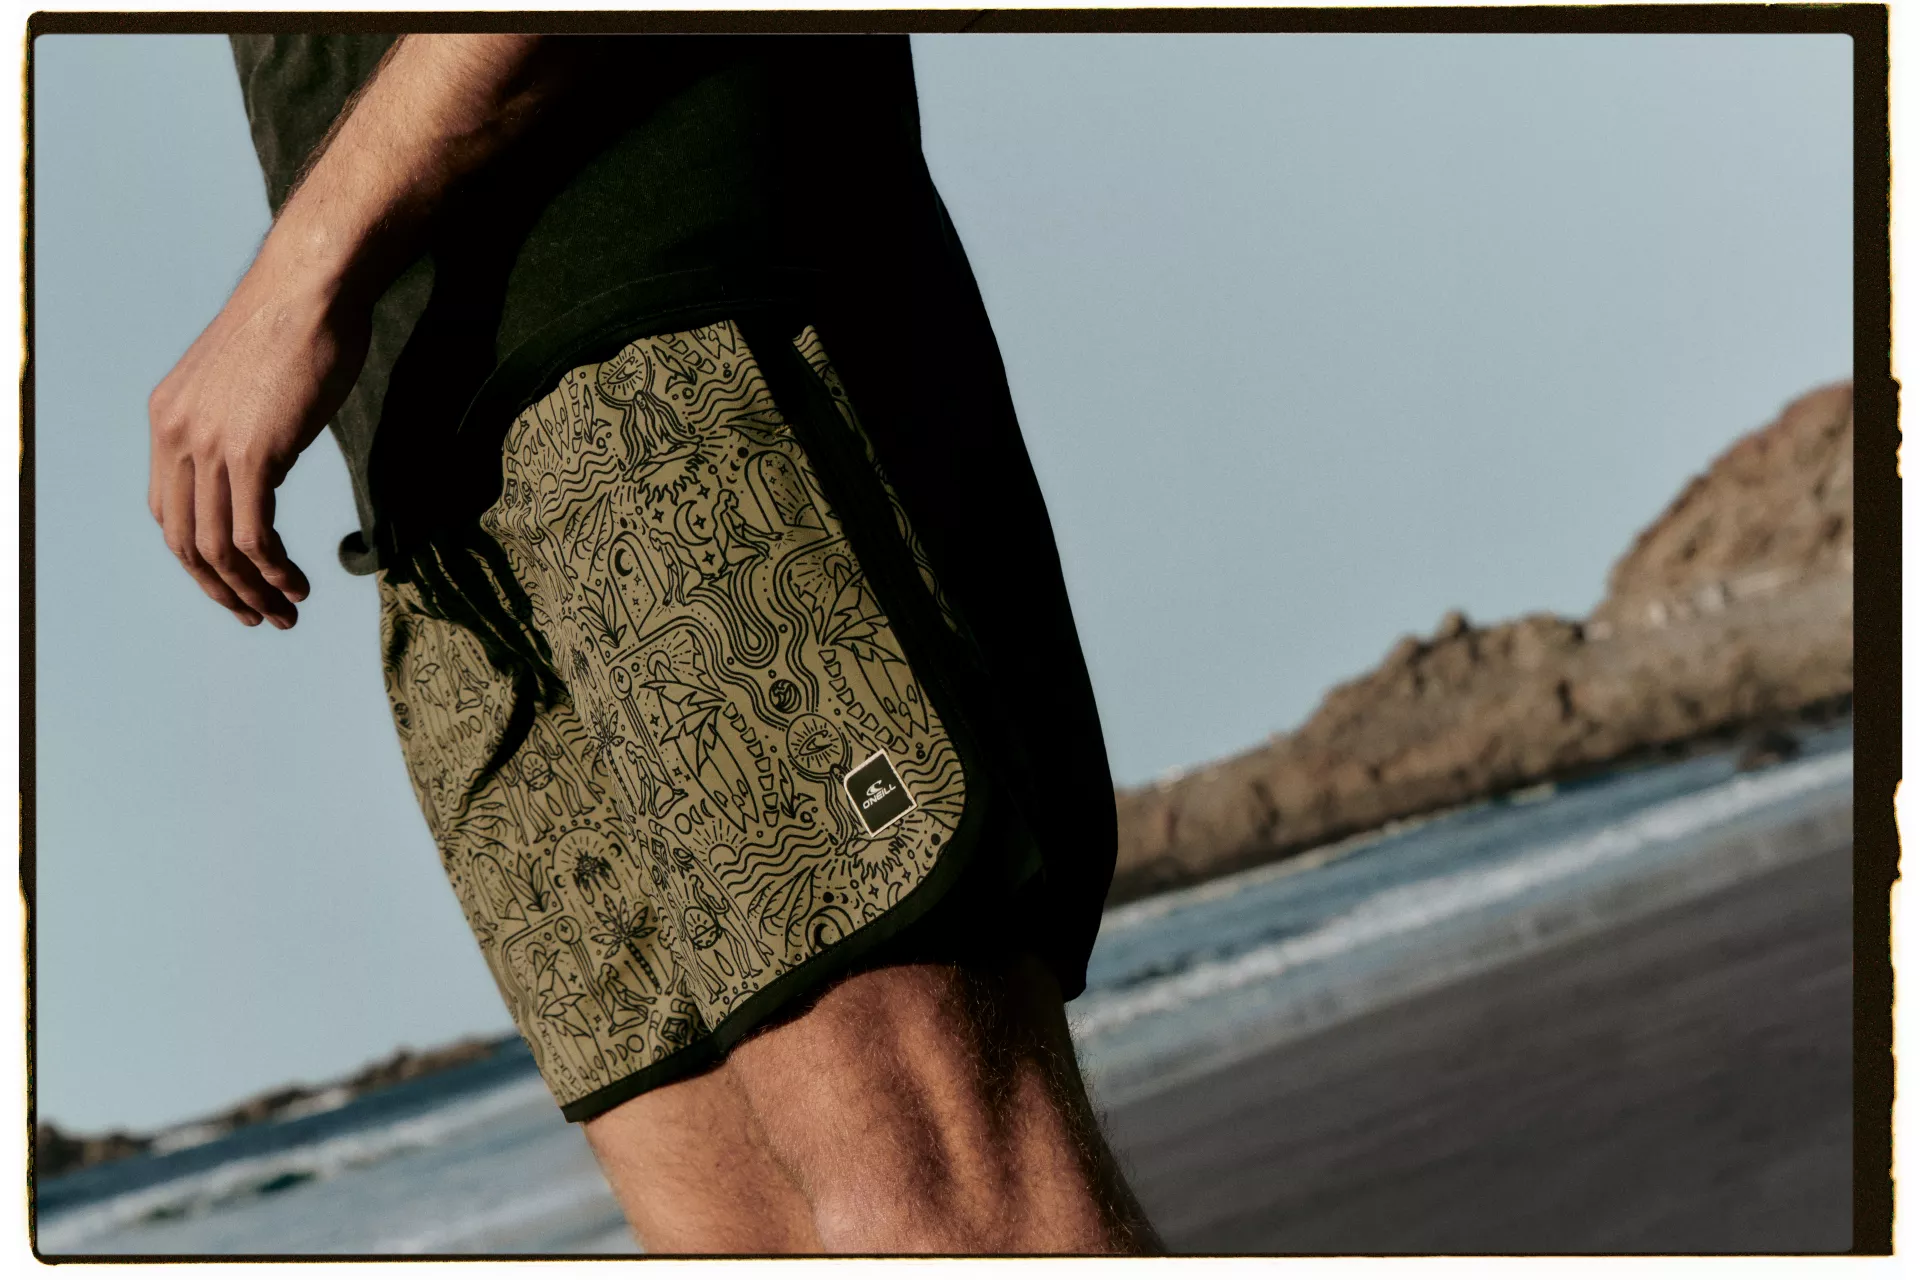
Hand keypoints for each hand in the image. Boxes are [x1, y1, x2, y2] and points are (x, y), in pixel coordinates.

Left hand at [147, 239, 368, 627]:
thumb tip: (263, 456)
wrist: (310, 288)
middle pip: (185, 540)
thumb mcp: (246, 382)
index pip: (169, 511)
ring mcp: (209, 445)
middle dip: (222, 590)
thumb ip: (239, 423)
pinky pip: (252, 534)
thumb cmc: (294, 324)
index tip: (238, 581)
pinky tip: (297, 581)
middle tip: (261, 615)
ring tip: (287, 610)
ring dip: (252, 590)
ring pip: (217, 547)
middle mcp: (175, 435)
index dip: (200, 558)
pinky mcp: (250, 452)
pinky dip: (273, 569)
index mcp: (167, 419)